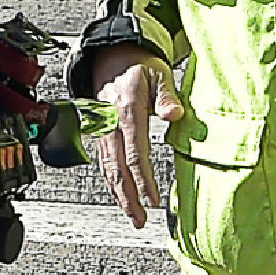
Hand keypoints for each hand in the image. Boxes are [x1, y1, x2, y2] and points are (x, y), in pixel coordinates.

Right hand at [104, 54, 174, 228]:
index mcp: (127, 111)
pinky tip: (121, 196)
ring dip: (120, 195)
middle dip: (128, 197)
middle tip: (140, 219)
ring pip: (109, 169)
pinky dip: (113, 183)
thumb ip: (167, 96)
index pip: (134, 153)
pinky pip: (105, 163)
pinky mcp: (102, 133)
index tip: (153, 199)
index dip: (143, 180)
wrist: (112, 54)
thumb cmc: (139, 64)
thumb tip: (174, 114)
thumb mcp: (159, 73)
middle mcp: (110, 124)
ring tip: (133, 216)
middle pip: (117, 169)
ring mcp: (103, 130)